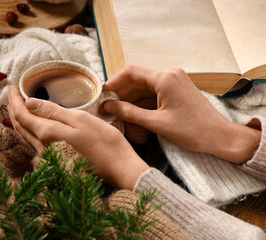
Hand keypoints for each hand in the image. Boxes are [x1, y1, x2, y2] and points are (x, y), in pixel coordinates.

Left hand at [7, 85, 148, 188]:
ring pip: (25, 134)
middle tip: (12, 93)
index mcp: (46, 133)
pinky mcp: (55, 159)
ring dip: (19, 118)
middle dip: (14, 107)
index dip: (15, 99)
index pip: (22, 114)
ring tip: (18, 105)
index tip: (12, 86)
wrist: (118, 168)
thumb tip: (29, 103)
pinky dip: (28, 129)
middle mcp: (42, 146)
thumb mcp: (80, 119)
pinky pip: (34, 142)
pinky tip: (32, 124)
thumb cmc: (104, 141)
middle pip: (20, 125)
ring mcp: (48, 155)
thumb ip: (53, 111)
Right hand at [103, 65, 260, 163]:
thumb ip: (130, 113)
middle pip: (137, 78)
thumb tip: (108, 106)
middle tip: (107, 105)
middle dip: (121, 91)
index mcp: (165, 78)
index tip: (102, 93)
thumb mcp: (156, 123)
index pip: (131, 72)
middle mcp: (170, 74)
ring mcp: (174, 81)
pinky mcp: (177, 89)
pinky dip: (142, 100)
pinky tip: (133, 111)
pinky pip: (154, 91)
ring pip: (145, 85)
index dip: (114, 81)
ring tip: (117, 110)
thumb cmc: (192, 130)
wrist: (219, 136)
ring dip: (131, 97)